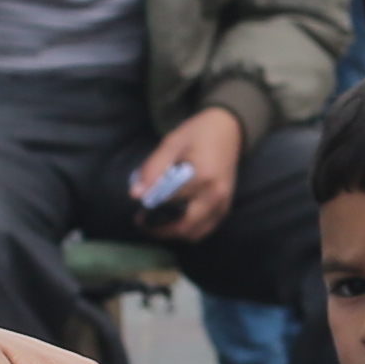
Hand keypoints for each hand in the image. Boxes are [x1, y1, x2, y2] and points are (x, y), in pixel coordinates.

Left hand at [129, 103, 247, 241]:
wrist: (229, 129)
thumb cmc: (197, 133)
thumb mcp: (171, 144)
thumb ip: (153, 169)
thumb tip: (136, 195)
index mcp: (203, 178)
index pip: (170, 203)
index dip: (150, 209)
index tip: (137, 210)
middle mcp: (216, 196)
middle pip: (184, 227)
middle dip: (161, 230)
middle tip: (144, 222)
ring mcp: (224, 204)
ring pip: (195, 234)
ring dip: (174, 232)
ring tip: (158, 221)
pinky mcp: (226, 207)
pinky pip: (205, 229)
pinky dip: (188, 229)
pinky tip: (176, 218)